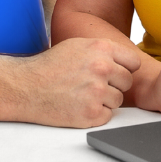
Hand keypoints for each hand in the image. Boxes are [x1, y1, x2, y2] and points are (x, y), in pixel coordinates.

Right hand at [18, 38, 140, 127]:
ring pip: (118, 100)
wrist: (26, 87)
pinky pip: (107, 116)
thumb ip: (104, 50)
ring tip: (82, 95)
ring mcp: (97, 91)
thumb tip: (129, 60)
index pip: (134, 62)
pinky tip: (78, 106)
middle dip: (114, 85)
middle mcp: (102, 68)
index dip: (124, 69)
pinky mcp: (91, 113)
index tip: (113, 73)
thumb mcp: (78, 45)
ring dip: (104, 101)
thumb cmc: (50, 66)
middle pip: (127, 82)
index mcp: (101, 48)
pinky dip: (96, 114)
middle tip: (92, 85)